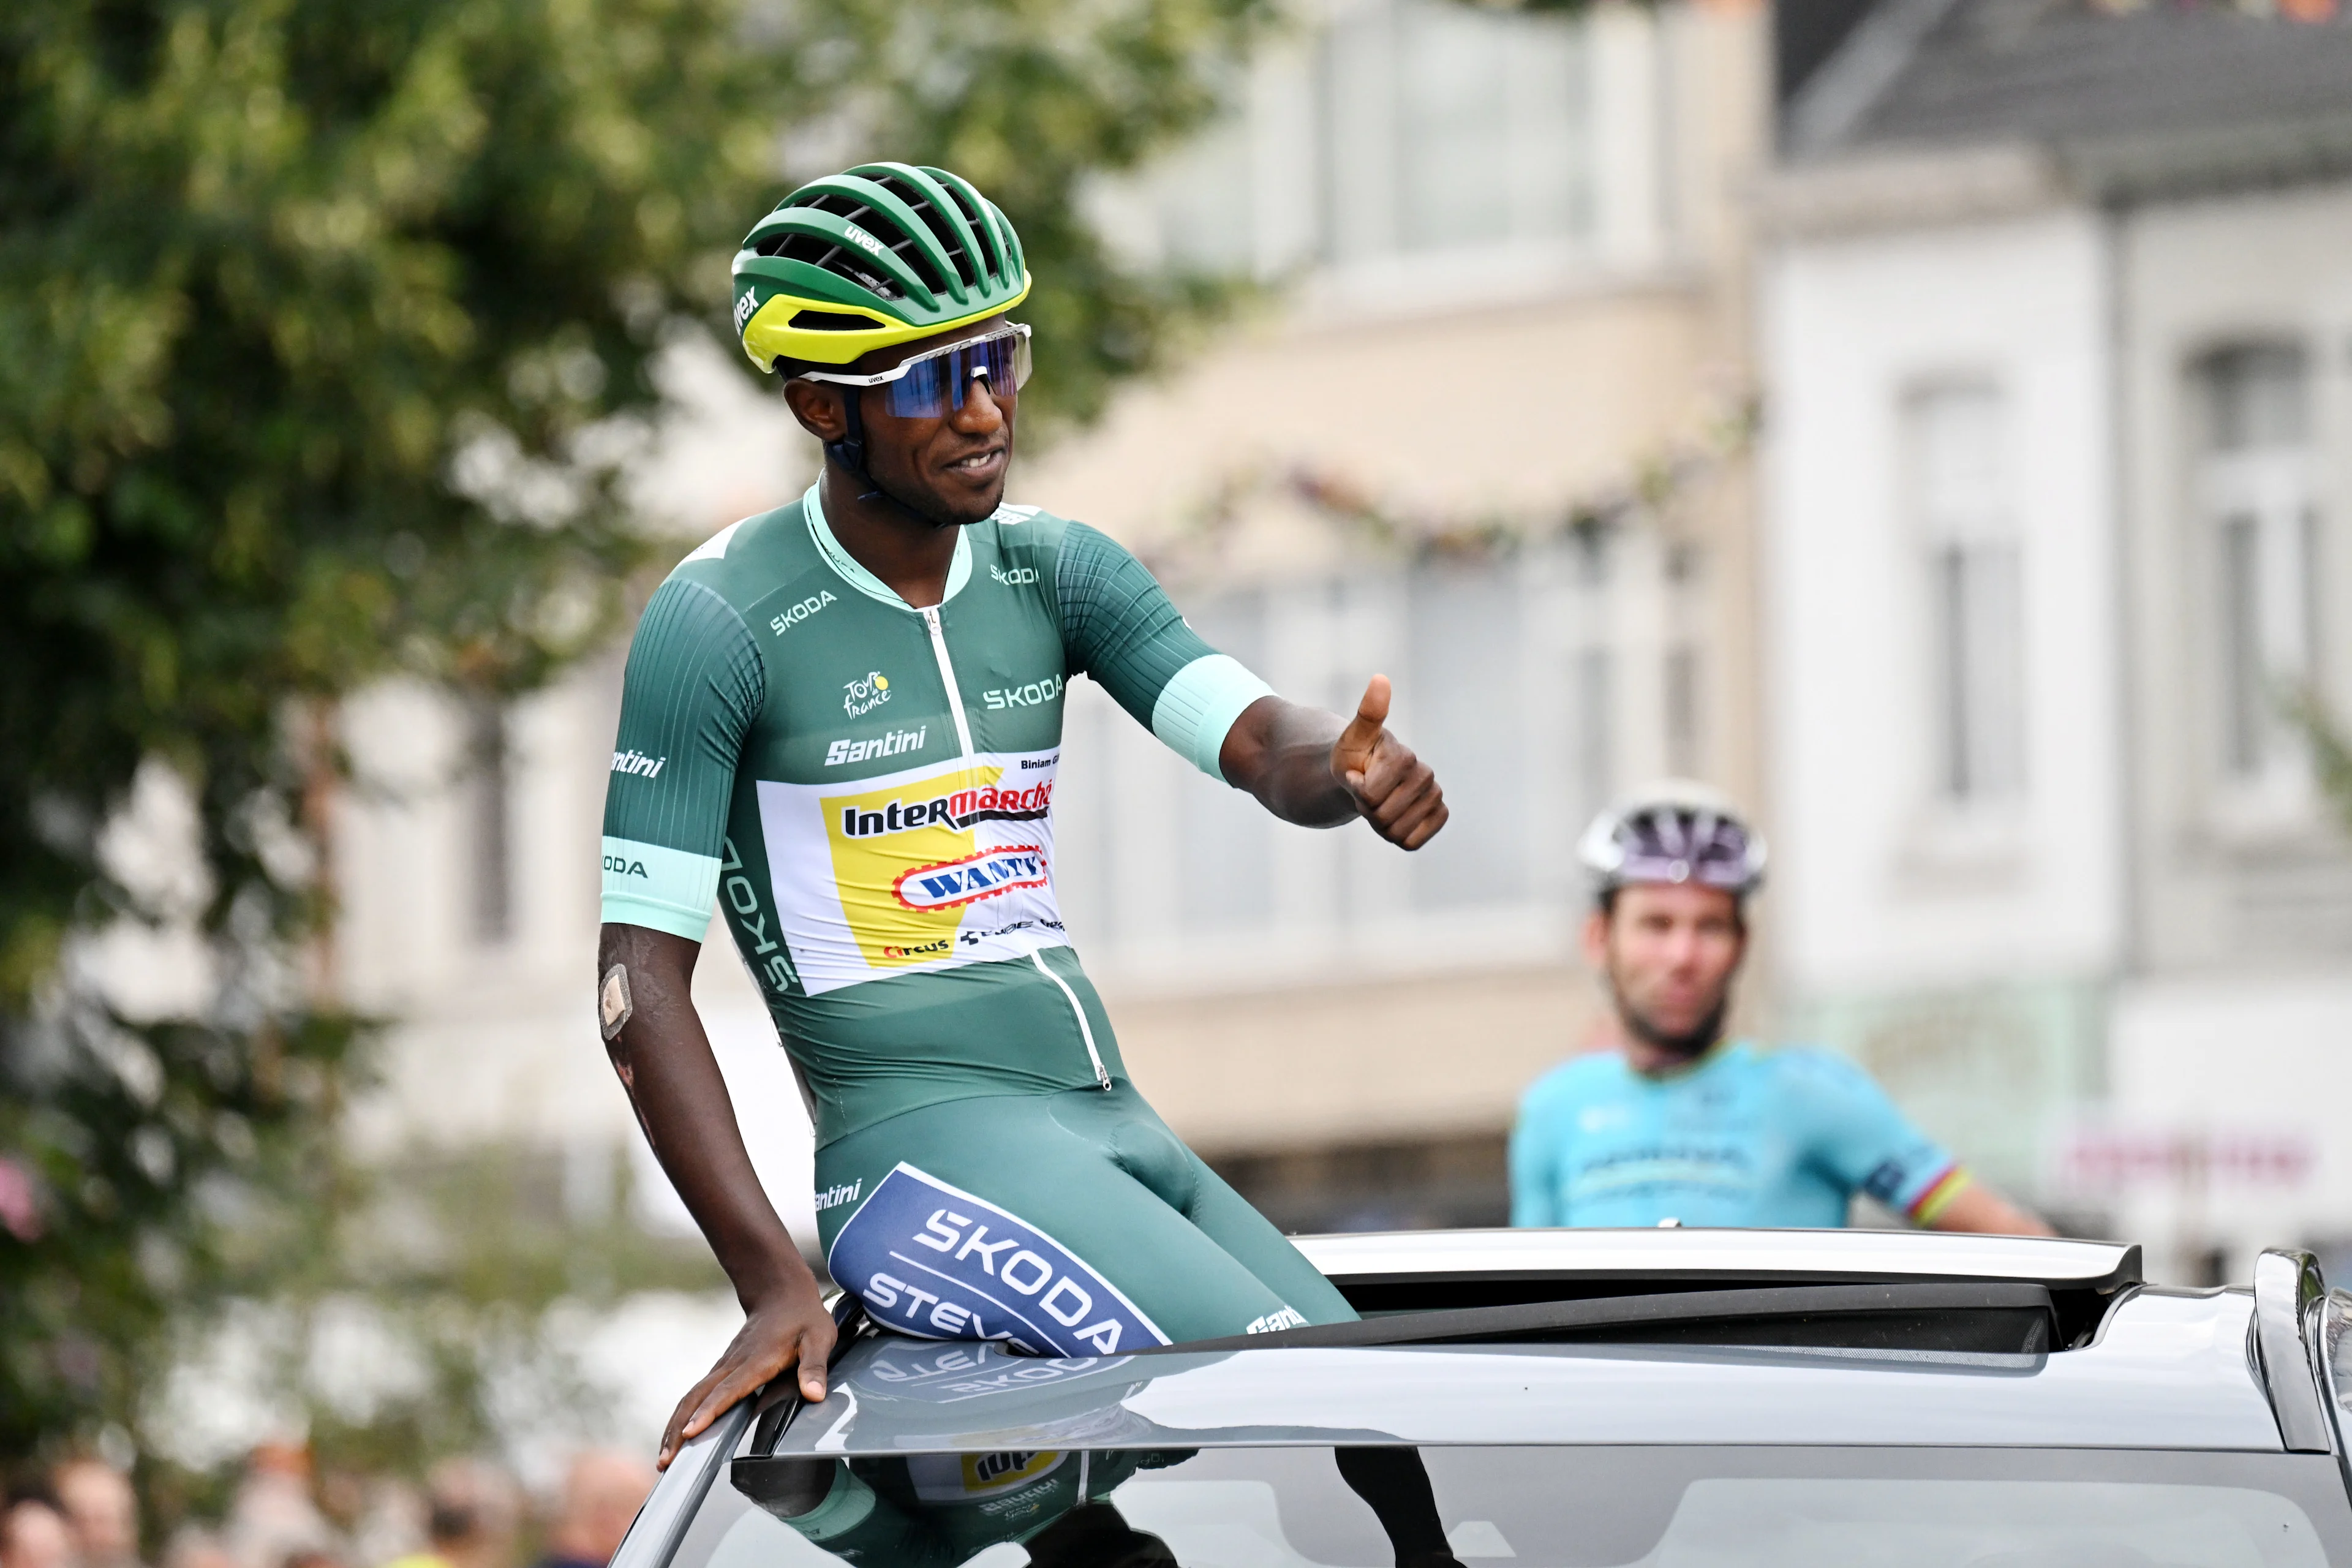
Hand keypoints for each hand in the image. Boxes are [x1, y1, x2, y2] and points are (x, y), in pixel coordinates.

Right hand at [658, 1276, 837, 1468]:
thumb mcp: (819, 1338)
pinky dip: (682, 1416)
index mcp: (756, 1360)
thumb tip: (814, 1394)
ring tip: (663, 1458)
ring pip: (692, 1397)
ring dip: (675, 1426)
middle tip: (665, 1460)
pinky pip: (697, 1394)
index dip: (710, 1411)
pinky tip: (677, 1436)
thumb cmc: (802, 1318)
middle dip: (679, 1429)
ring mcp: (724, 1366)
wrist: (781, 1294)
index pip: (729, 1389)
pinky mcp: (722, 1369)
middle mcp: (733, 1364)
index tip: (691, 1431)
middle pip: (698, 1398)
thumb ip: (815, 1367)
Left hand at [1330, 675, 1447, 850]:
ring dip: (1380, 825)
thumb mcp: (1352, 738)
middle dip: (1368, 810)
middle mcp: (1426, 776)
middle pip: (1384, 817)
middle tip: (1367, 792)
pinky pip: (1412, 842)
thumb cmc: (1355, 756)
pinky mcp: (1439, 815)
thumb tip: (1380, 678)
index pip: (1370, 797)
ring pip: (1397, 833)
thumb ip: (1368, 713)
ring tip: (1380, 802)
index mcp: (1405, 757)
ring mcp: (1435, 796)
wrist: (1365, 774)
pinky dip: (1398, 836)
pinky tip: (1395, 816)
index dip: (1357, 793)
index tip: (1357, 777)